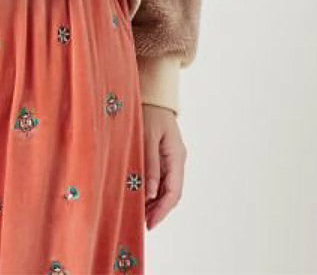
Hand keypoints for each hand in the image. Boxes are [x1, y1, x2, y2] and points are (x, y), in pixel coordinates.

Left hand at [141, 104, 185, 229]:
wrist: (152, 93)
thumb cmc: (148, 111)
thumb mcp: (147, 136)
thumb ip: (150, 164)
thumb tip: (152, 193)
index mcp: (177, 156)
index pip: (174, 192)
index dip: (162, 210)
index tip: (149, 223)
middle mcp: (177, 160)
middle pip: (171, 193)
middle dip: (158, 210)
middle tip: (142, 224)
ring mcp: (171, 158)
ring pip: (166, 188)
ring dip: (154, 202)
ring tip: (139, 214)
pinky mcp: (162, 155)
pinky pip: (160, 178)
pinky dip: (151, 190)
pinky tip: (140, 196)